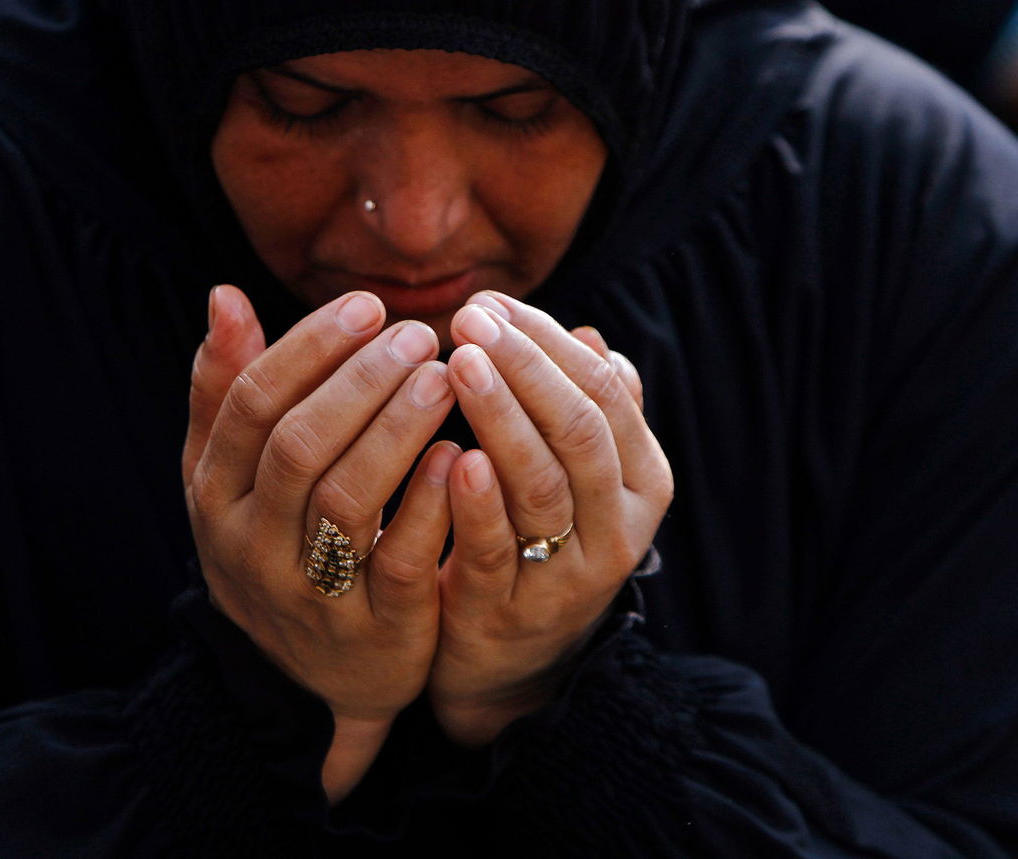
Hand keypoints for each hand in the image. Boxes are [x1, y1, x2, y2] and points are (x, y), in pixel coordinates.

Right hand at [183, 286, 457, 800]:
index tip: (366, 305)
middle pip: (299, 446)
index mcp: (214, 496)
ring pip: (348, 499)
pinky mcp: (373, 630)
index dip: (308, 348)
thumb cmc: (275, 548)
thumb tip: (224, 295)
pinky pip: (399, 562)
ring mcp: (309, 593)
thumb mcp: (233, 481)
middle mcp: (250, 546)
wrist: (305, 681)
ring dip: (397, 430)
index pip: (251, 405)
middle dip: (360, 381)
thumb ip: (227, 393)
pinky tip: (458, 454)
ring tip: (445, 377)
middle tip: (418, 334)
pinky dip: (429, 505)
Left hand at [429, 292, 672, 745]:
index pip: (605, 396)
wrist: (513, 664)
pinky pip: (496, 551)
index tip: (494, 303)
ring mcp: (564, 577)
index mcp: (640, 485)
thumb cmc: (543, 547)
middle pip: (582, 434)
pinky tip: (453, 454)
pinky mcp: (508, 614)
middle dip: (527, 368)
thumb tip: (592, 338)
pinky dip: (477, 501)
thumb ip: (591, 418)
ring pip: (543, 487)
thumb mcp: (581, 487)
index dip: (549, 344)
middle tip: (471, 319)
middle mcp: (616, 530)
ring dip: (502, 418)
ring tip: (459, 363)